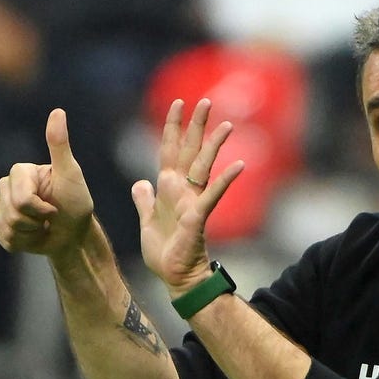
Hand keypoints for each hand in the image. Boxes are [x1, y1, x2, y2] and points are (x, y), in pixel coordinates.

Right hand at [0, 108, 95, 257]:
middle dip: (35, 222)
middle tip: (50, 217)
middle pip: (12, 212)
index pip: (21, 198)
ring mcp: (1, 206)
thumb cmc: (76, 204)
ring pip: (7, 227)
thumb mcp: (71, 175)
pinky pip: (4, 239)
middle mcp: (6, 186)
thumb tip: (58, 111)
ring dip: (31, 233)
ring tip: (44, 226)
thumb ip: (59, 145)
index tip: (56, 207)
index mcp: (20, 171)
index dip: (40, 209)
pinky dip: (24, 243)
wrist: (74, 235)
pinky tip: (35, 236)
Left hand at [131, 99, 243, 295]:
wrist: (174, 277)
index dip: (172, 127)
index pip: (169, 150)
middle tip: (206, 101)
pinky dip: (225, 180)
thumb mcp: (146, 220)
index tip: (178, 103)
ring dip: (214, 145)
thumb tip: (139, 183)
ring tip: (227, 125)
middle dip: (196, 125)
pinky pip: (212, 195)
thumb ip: (144, 200)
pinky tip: (239, 166)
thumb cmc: (163, 252)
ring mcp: (192, 201)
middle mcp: (182, 190)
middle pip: (189, 150)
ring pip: (204, 166)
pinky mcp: (198, 217)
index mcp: (168, 188)